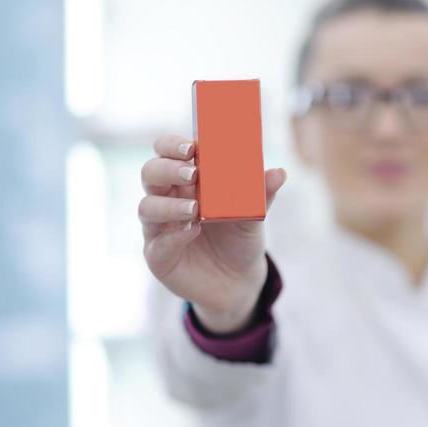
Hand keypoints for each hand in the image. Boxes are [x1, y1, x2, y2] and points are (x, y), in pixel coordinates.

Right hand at [139, 134, 286, 330]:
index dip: (172, 145)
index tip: (192, 146)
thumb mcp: (253, 215)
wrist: (239, 281)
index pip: (166, 151)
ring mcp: (159, 228)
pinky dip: (173, 236)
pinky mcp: (158, 256)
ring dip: (170, 205)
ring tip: (196, 209)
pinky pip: (157, 244)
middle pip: (151, 173)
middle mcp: (167, 199)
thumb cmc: (239, 238)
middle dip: (168, 169)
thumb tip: (279, 172)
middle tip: (192, 173)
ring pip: (148, 207)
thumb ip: (261, 193)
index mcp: (185, 180)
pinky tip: (192, 231)